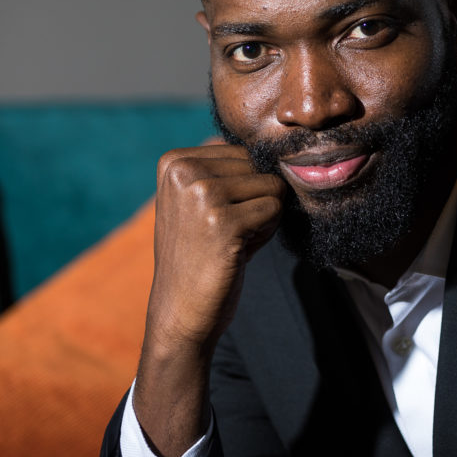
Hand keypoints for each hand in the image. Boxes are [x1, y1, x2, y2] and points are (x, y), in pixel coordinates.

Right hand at [134, 143, 285, 456]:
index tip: (213, 216)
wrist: (180, 311)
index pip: (243, 152)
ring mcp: (202, 194)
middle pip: (259, 166)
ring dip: (263, 217)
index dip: (243, 187)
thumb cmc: (201, 253)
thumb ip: (226, 168)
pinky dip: (266, 233)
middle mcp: (184, 171)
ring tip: (231, 241)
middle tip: (225, 232)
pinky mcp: (224, 221)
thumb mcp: (200, 199)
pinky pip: (275, 209)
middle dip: (255, 200)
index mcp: (174, 160)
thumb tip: (281, 146)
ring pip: (272, 186)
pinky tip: (238, 251)